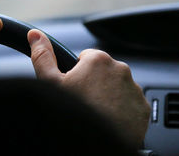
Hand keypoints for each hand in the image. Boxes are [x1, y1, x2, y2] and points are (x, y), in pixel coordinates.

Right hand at [27, 29, 150, 146]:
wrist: (93, 144)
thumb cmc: (72, 113)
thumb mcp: (50, 83)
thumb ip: (43, 55)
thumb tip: (35, 34)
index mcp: (98, 60)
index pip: (86, 58)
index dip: (77, 73)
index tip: (74, 87)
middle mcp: (121, 70)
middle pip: (102, 73)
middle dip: (93, 84)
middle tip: (83, 102)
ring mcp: (134, 90)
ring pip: (117, 88)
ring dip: (108, 96)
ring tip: (95, 113)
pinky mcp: (143, 109)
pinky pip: (130, 104)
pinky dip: (121, 110)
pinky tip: (107, 121)